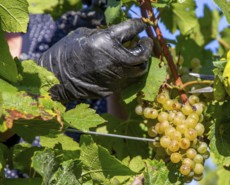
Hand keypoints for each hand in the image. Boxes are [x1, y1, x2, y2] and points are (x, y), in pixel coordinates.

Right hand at [38, 19, 152, 102]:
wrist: (55, 78)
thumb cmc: (66, 52)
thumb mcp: (84, 35)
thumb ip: (105, 34)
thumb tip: (122, 35)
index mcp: (105, 41)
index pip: (131, 29)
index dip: (138, 25)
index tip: (141, 24)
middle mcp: (114, 60)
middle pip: (142, 54)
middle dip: (147, 46)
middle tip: (146, 41)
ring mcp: (115, 76)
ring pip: (139, 69)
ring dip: (141, 61)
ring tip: (138, 54)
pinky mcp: (113, 88)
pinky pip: (128, 79)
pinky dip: (130, 71)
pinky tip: (126, 66)